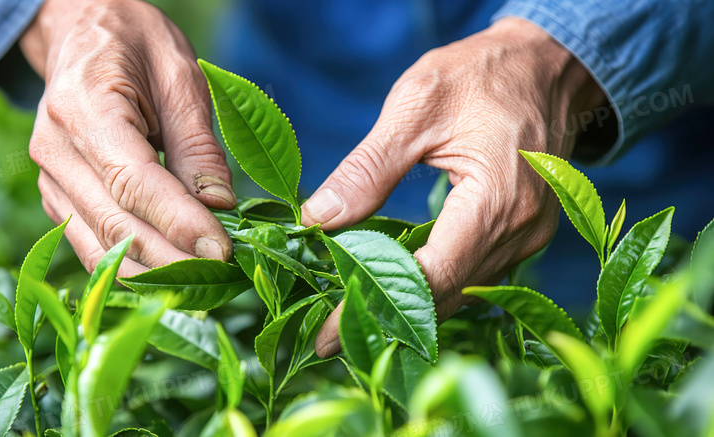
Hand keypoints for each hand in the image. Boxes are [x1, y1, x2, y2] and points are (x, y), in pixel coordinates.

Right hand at [21, 0, 233, 275]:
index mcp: (84, 108)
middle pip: (115, 224)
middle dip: (173, 260)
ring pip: (100, 247)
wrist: (82, 32)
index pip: (133, 182)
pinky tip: (171, 280)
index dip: (179, 223)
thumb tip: (220, 207)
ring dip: (154, 276)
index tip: (223, 251)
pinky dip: (131, 269)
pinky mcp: (60, 199)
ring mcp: (51, 180)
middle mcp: (56, 151)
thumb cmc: (136, 45)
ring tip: (205, 288)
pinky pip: (93, 246)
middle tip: (225, 278)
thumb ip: (197, 146)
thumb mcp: (180, 77)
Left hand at [304, 18, 606, 356]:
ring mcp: (529, 237)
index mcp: (496, 200)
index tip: (325, 333)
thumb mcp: (416, 106)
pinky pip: (475, 275)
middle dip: (386, 319)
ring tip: (352, 317)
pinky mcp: (525, 234)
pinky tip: (397, 287)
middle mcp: (521, 231)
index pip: (429, 277)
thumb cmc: (482, 75)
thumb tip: (316, 220)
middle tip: (326, 339)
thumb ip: (368, 169)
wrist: (546, 65)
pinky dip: (434, 286)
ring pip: (461, 293)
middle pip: (446, 297)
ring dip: (410, 309)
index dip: (376, 306)